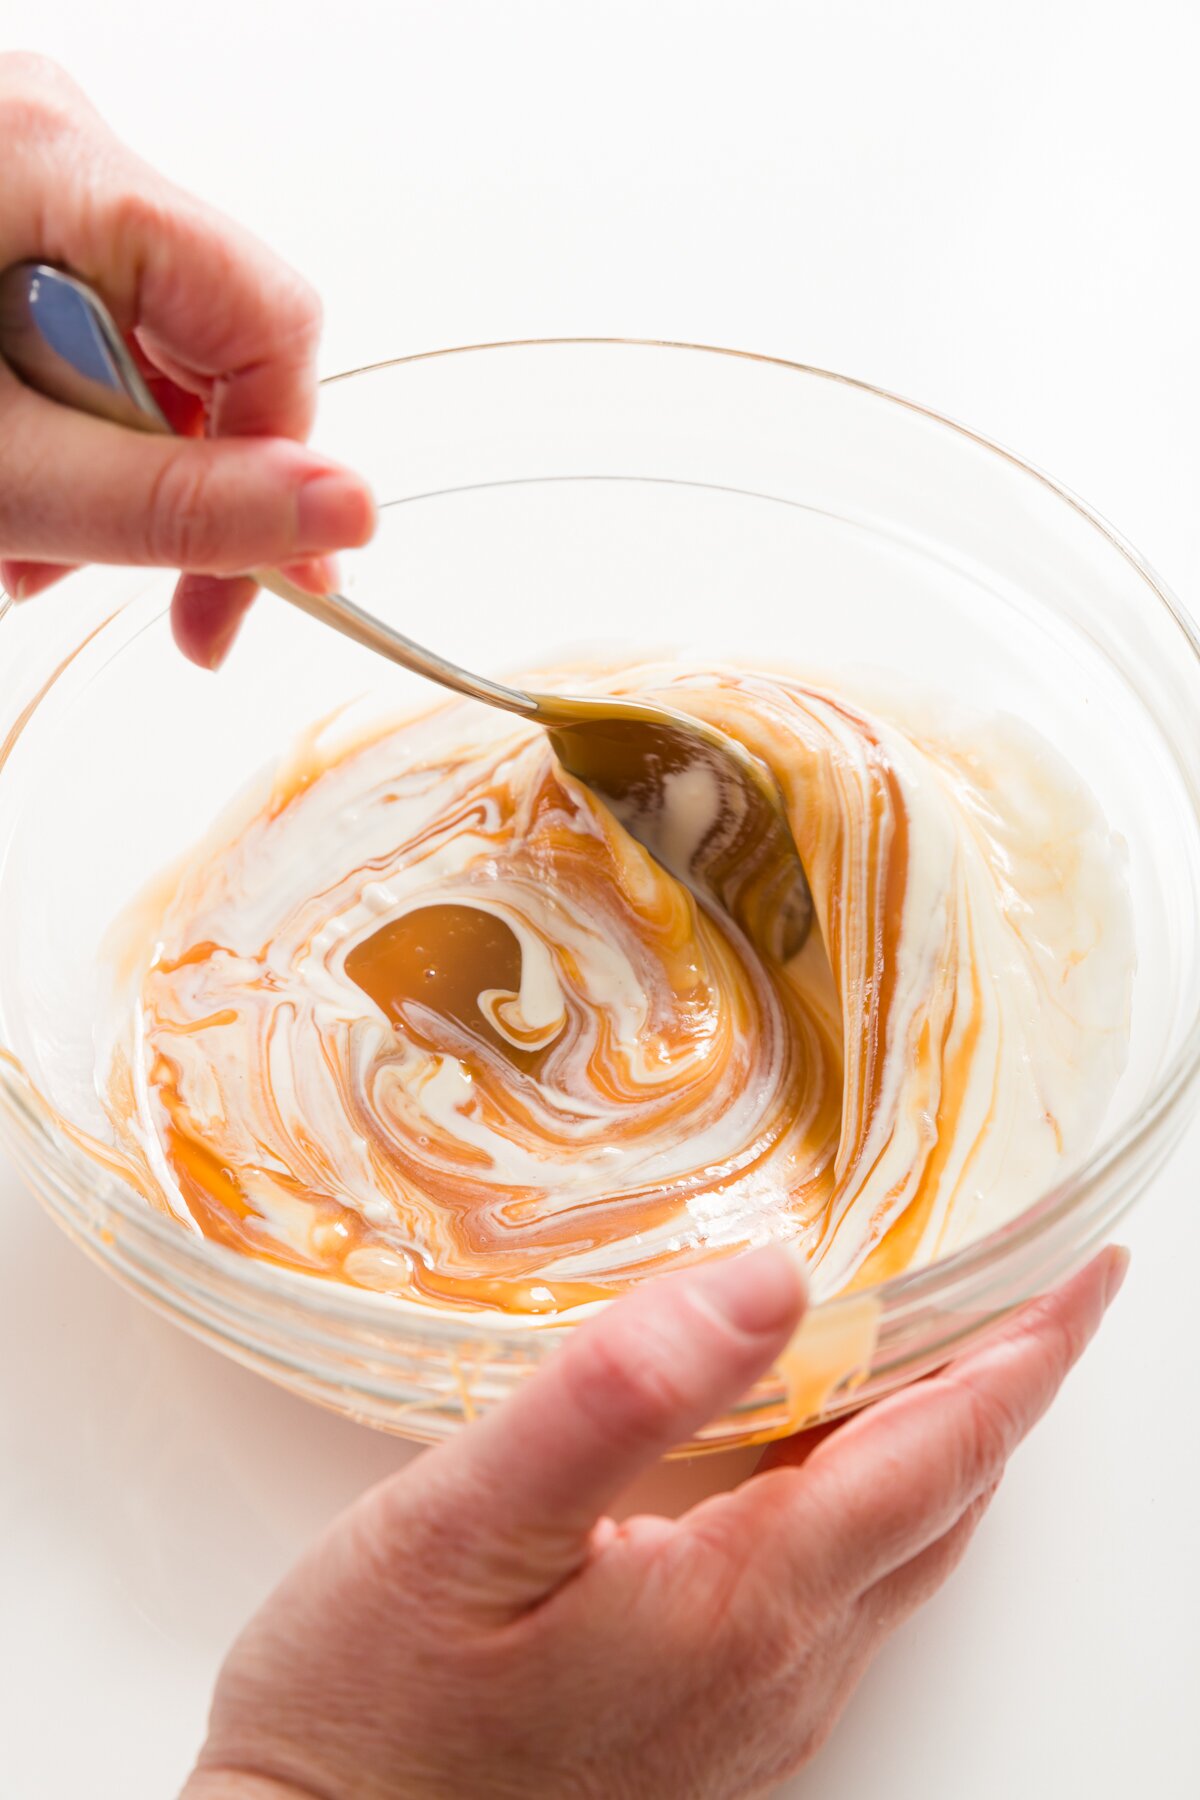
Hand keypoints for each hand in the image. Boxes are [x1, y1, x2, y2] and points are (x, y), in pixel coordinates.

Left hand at [0, 55, 374, 667]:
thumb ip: (175, 500)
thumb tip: (345, 512)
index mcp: (60, 164)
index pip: (271, 327)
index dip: (280, 478)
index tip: (227, 604)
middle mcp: (52, 137)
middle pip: (203, 342)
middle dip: (157, 483)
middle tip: (78, 569)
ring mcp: (16, 163)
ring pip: (136, 347)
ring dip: (94, 467)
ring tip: (5, 528)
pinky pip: (70, 324)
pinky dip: (46, 420)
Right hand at [182, 1243, 1126, 1799]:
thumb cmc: (367, 1708)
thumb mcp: (463, 1525)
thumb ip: (618, 1395)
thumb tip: (773, 1279)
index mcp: (747, 1602)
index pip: (943, 1450)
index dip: (1027, 1349)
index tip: (1084, 1266)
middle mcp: (781, 1669)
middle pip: (945, 1501)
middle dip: (1005, 1385)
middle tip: (1029, 1280)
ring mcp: (752, 1712)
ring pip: (899, 1550)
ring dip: (943, 1440)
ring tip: (943, 1344)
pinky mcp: (708, 1730)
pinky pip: (839, 1591)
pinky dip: (870, 1498)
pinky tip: (820, 1457)